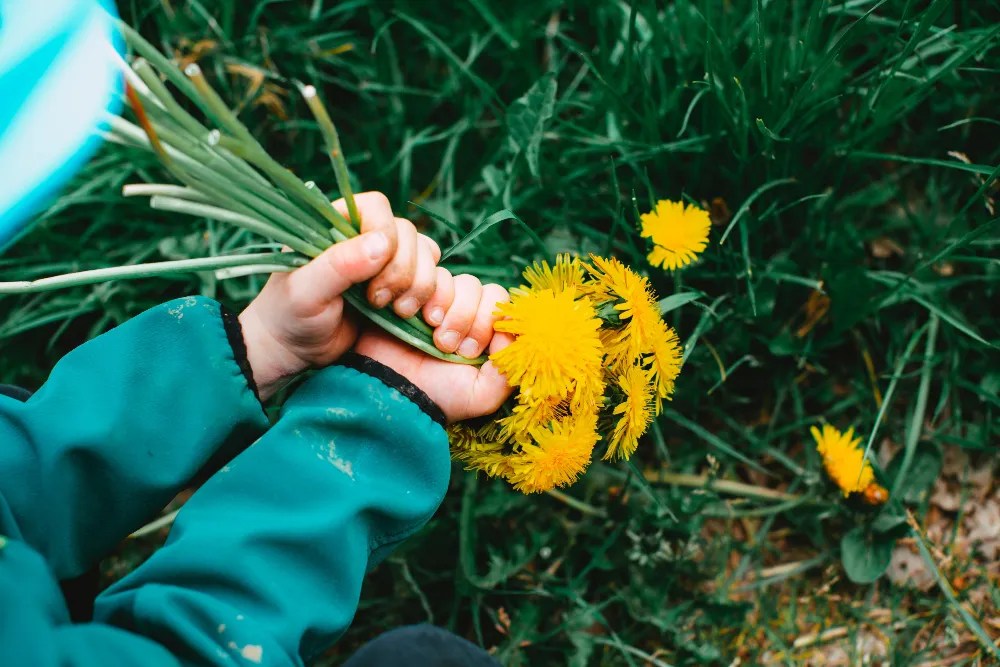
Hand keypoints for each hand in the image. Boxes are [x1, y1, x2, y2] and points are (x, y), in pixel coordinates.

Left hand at [239, 192, 441, 399]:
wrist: (296, 353)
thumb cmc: (289, 316)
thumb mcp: (305, 292)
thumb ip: (339, 265)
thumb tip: (382, 244)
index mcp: (336, 224)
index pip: (377, 208)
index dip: (385, 234)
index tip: (373, 273)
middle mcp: (365, 238)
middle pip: (408, 233)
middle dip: (403, 271)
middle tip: (378, 302)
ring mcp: (387, 263)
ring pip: (426, 254)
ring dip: (420, 285)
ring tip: (398, 313)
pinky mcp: (402, 289)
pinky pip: (435, 279)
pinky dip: (434, 297)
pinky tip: (423, 318)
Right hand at [354, 277, 513, 422]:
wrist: (391, 390)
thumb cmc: (437, 395)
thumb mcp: (482, 394)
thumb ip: (508, 369)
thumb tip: (512, 334)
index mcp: (487, 334)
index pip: (505, 308)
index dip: (492, 323)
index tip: (474, 351)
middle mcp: (469, 314)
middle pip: (487, 291)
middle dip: (470, 319)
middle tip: (450, 347)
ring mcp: (443, 301)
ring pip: (464, 282)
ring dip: (452, 310)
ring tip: (434, 338)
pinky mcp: (419, 292)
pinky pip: (437, 276)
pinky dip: (432, 296)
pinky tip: (416, 318)